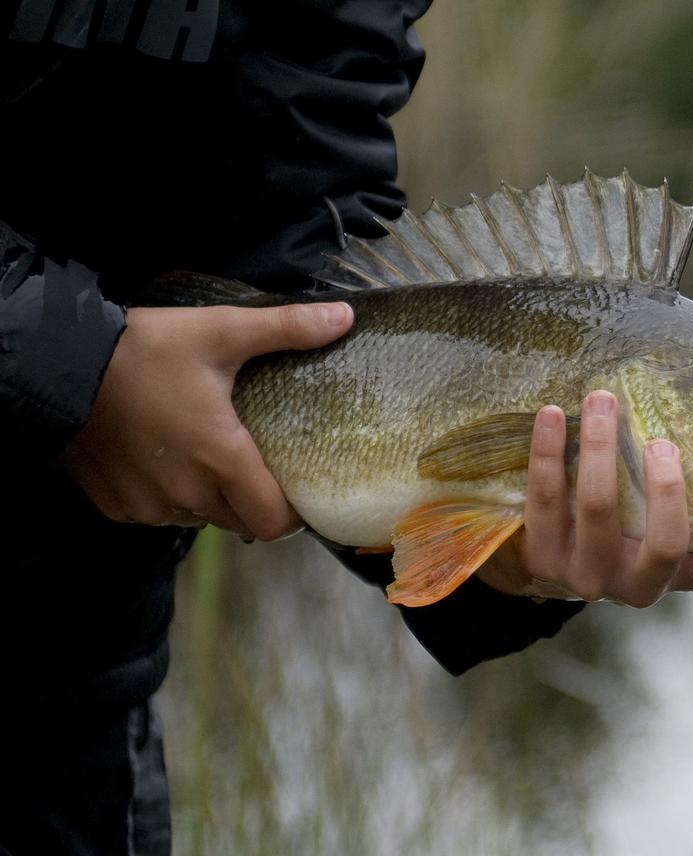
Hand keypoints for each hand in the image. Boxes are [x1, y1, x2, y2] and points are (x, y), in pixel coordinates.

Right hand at [60, 302, 354, 538]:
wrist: (58, 364)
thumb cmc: (144, 349)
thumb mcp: (220, 331)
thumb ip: (286, 329)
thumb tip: (344, 316)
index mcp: (219, 458)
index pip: (272, 522)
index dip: (293, 514)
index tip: (300, 490)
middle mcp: (185, 492)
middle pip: (239, 520)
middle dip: (254, 500)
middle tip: (259, 464)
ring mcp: (146, 504)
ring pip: (199, 518)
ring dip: (211, 497)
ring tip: (211, 456)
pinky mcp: (115, 505)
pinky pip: (159, 514)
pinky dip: (171, 496)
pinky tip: (168, 459)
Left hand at [475, 389, 692, 605]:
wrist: (553, 559)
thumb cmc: (629, 524)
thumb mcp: (667, 517)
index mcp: (687, 573)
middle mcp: (642, 584)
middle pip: (666, 544)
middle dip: (666, 486)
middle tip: (660, 440)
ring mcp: (591, 576)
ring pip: (599, 509)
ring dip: (601, 447)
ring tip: (601, 400)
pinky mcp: (543, 558)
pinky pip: (544, 498)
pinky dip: (548, 451)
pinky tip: (552, 415)